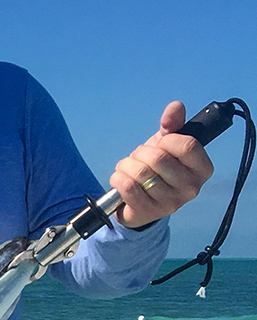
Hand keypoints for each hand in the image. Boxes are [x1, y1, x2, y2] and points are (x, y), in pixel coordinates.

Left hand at [109, 101, 214, 228]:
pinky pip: (127, 187)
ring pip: (140, 173)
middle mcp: (192, 188)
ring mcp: (171, 203)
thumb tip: (176, 106)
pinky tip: (120, 180)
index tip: (161, 145)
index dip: (167, 140)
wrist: (139, 201)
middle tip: (139, 159)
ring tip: (129, 170)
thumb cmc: (157, 169)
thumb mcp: (166, 145)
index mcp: (203, 169)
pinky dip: (117, 178)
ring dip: (126, 166)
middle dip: (140, 153)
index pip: (187, 145)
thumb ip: (172, 125)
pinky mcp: (149, 212)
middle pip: (158, 158)